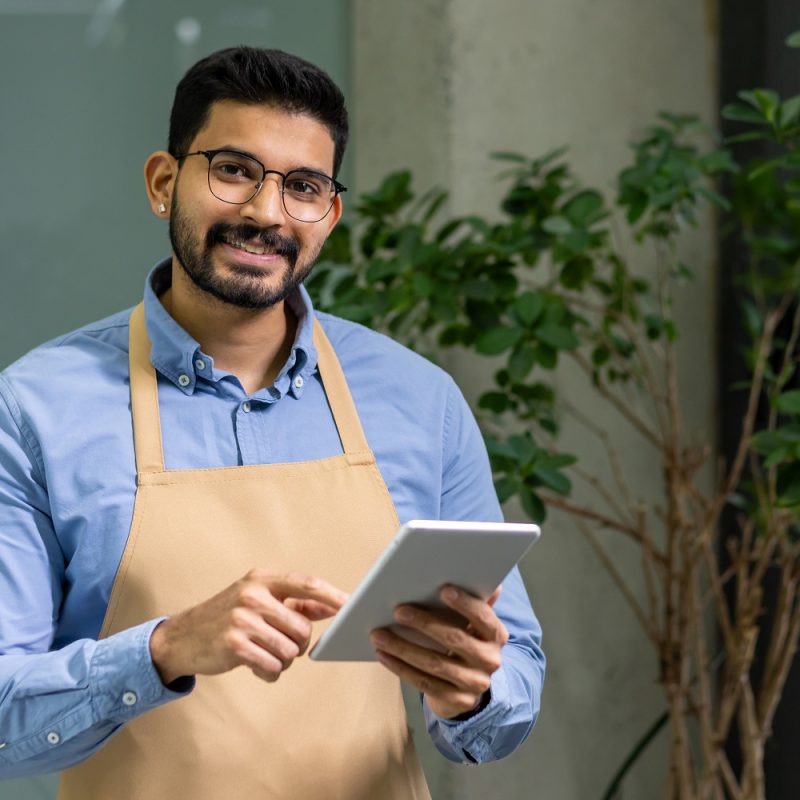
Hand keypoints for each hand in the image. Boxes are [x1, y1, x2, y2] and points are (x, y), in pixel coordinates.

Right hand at [150, 569, 347, 684]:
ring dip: (283, 660)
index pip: (306, 584)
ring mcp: (242, 620)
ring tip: (264, 654)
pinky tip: (255, 665)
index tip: (350, 605)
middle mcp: (253, 595)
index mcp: (262, 579)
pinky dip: (270, 672)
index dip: (331, 596)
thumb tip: (334, 606)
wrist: (183, 636)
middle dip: (299, 643)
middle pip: (303, 627)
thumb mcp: (258, 601)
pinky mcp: (234, 645)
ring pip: (290, 651)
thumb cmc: (228, 617)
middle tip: (282, 645)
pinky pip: (273, 667)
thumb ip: (295, 603)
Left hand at [369, 585, 507, 718]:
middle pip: (454, 640)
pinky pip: (424, 683)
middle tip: (398, 611)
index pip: (483, 617)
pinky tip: (384, 655)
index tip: (443, 590)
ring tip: (379, 634)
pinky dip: (401, 668)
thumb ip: (477, 601)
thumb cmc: (466, 640)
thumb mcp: (474, 622)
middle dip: (424, 623)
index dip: (465, 604)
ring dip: (403, 648)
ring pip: (435, 664)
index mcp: (496, 635)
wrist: (469, 685)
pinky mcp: (457, 700)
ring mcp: (474, 683)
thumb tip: (491, 582)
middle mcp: (490, 660)